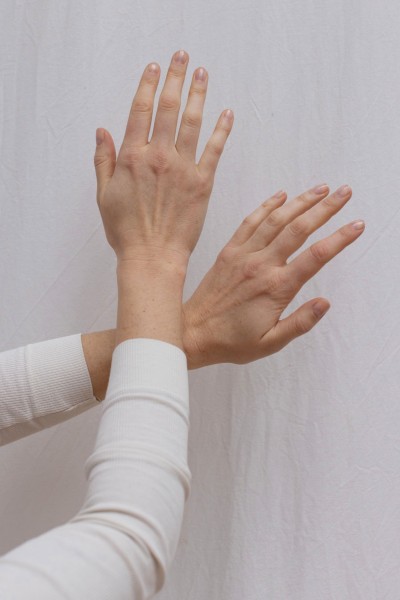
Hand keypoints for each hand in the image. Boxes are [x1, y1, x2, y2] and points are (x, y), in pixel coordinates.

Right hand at [93, 49, 233, 270]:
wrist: (152, 256)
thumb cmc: (126, 231)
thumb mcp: (104, 195)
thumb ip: (104, 160)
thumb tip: (102, 131)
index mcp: (132, 157)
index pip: (140, 111)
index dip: (147, 86)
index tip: (154, 68)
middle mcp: (158, 157)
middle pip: (168, 108)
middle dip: (176, 78)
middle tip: (182, 57)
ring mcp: (183, 169)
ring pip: (192, 123)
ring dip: (198, 95)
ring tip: (203, 74)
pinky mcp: (202, 183)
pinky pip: (214, 150)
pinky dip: (221, 130)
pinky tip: (226, 113)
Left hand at [182, 183, 364, 366]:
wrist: (191, 332)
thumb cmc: (231, 342)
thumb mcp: (270, 343)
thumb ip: (300, 323)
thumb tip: (325, 303)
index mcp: (275, 288)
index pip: (315, 257)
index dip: (339, 239)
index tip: (356, 225)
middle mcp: (261, 266)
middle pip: (299, 229)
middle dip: (325, 208)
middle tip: (344, 192)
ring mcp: (243, 255)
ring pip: (276, 220)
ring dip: (300, 201)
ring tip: (321, 188)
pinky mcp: (229, 251)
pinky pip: (250, 222)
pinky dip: (267, 205)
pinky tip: (281, 195)